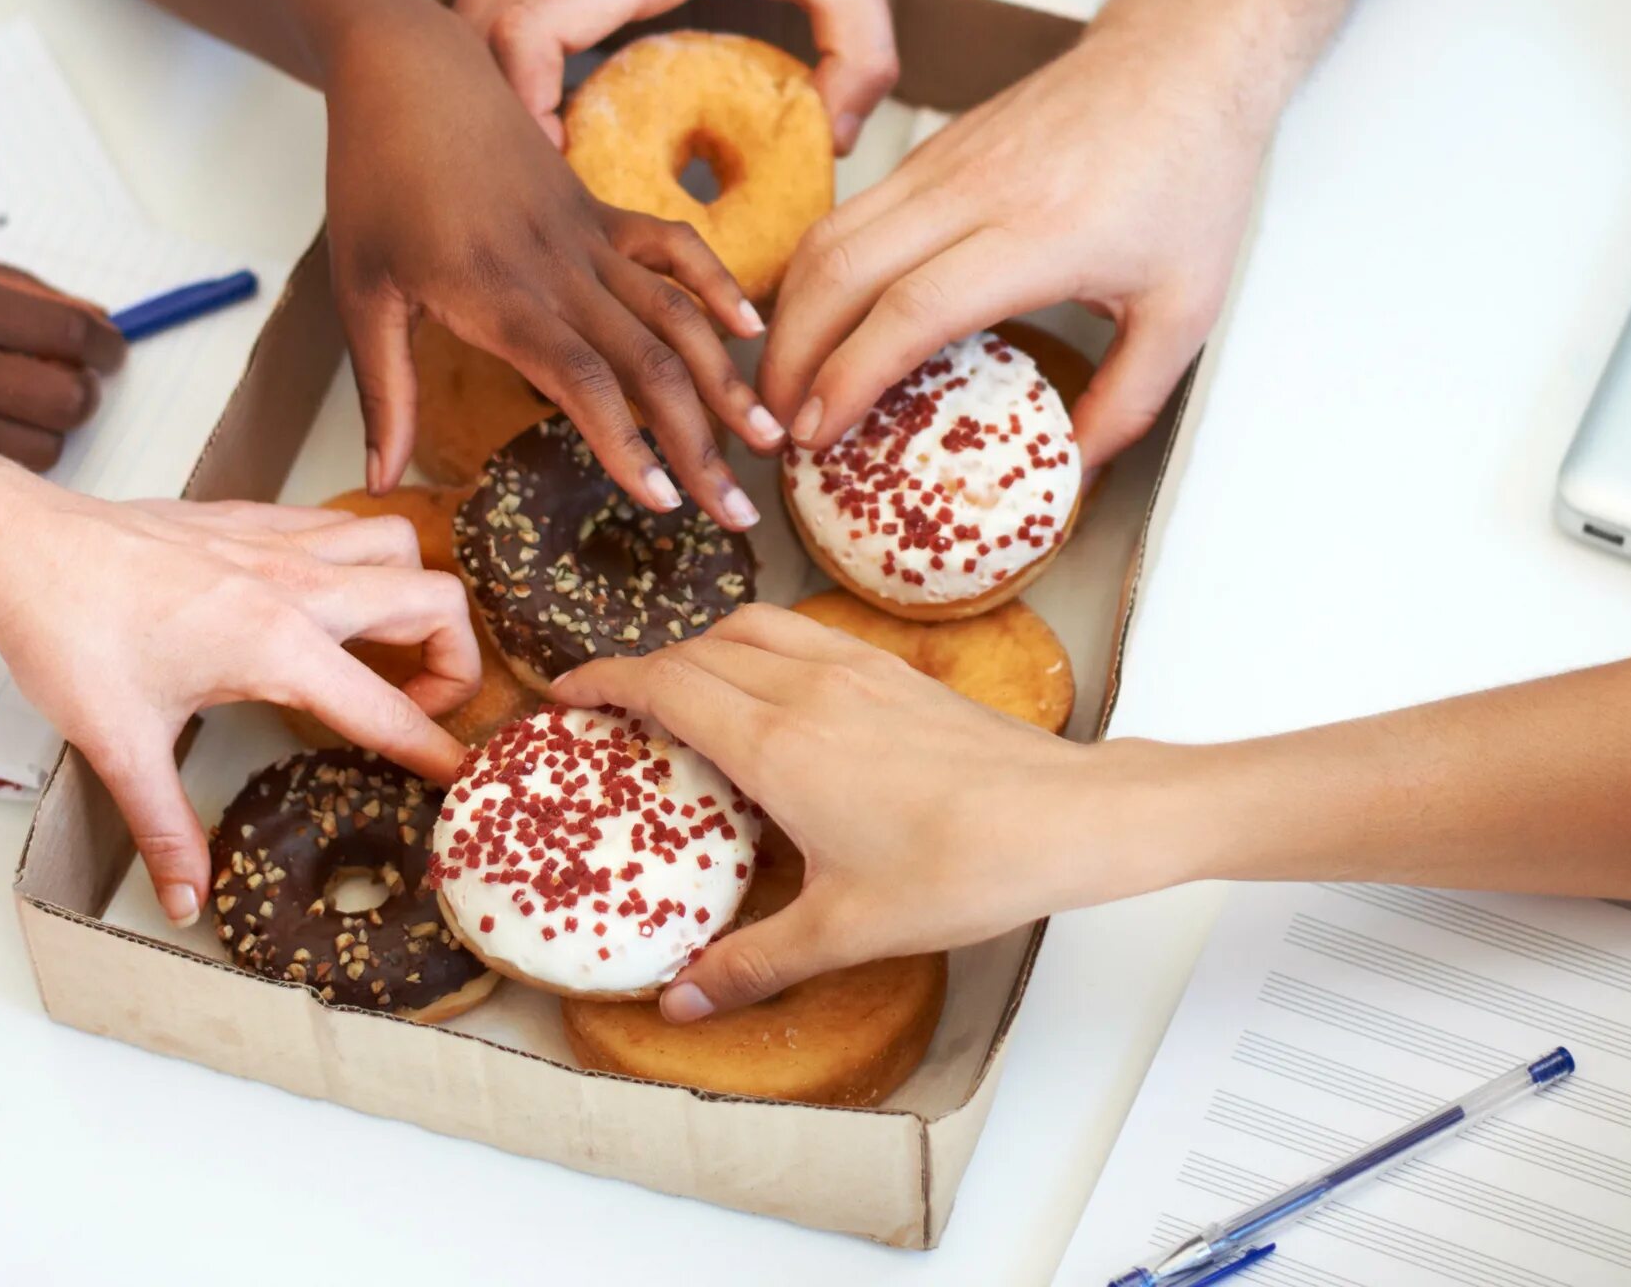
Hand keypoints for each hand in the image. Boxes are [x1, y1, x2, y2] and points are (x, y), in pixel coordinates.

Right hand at [0, 234, 123, 471]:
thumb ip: (11, 282)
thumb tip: (89, 314)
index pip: (67, 329)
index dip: (103, 346)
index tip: (109, 351)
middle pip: (67, 395)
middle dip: (83, 388)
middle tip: (70, 378)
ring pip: (45, 444)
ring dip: (50, 426)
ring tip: (20, 403)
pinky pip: (5, 469)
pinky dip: (16, 453)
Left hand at [0, 489, 478, 923]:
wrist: (21, 546)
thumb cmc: (67, 632)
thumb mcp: (120, 744)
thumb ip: (166, 827)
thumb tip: (185, 898)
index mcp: (277, 645)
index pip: (387, 708)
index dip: (436, 749)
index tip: (463, 775)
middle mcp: (297, 586)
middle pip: (435, 601)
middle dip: (455, 661)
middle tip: (419, 707)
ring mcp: (279, 542)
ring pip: (399, 545)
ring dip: (415, 594)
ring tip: (386, 648)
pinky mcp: (254, 518)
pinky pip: (343, 524)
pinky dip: (362, 559)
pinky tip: (325, 600)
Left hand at [322, 2, 783, 525]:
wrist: (405, 70)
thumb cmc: (372, 182)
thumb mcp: (358, 293)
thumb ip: (382, 391)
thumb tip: (383, 481)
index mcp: (497, 294)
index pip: (583, 382)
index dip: (629, 444)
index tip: (664, 504)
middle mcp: (558, 268)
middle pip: (649, 362)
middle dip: (700, 442)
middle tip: (737, 514)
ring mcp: (589, 234)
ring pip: (676, 312)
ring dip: (727, 379)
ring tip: (769, 439)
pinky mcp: (600, 209)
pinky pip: (674, 247)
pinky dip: (718, 285)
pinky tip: (753, 333)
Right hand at [452, 0, 897, 152]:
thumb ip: (863, 57)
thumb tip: (836, 139)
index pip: (528, 34)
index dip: (524, 113)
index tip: (560, 165)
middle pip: (482, 41)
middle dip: (506, 120)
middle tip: (556, 183)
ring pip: (469, 20)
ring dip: (493, 85)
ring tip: (544, 148)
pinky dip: (491, 50)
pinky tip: (535, 93)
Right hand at [550, 605, 1130, 1018]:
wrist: (1064, 818)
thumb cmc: (960, 869)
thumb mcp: (845, 929)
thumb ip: (753, 961)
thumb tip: (680, 1003)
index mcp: (777, 741)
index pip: (666, 685)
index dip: (605, 682)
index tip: (566, 693)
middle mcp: (809, 688)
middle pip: (700, 650)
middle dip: (646, 669)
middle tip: (616, 708)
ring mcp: (858, 669)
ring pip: (755, 627)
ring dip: (706, 647)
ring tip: (689, 692)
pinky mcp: (898, 672)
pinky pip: (808, 635)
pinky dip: (766, 646)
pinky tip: (779, 695)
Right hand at [761, 14, 1269, 464]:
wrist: (1181, 61)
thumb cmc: (1191, 179)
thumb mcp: (1185, 308)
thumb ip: (1128, 400)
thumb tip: (1072, 471)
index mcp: (1041, 235)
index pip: (913, 308)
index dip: (851, 376)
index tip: (818, 434)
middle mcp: (976, 191)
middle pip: (842, 271)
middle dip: (791, 355)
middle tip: (777, 424)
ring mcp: (945, 163)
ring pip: (829, 235)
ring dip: (788, 312)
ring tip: (783, 381)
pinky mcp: (933, 150)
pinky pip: (850, 213)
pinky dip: (815, 273)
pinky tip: (820, 321)